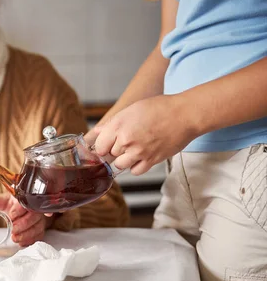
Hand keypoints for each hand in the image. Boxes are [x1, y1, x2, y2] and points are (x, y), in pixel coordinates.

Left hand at [0, 194, 47, 246]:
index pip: (26, 203)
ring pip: (37, 227)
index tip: (11, 216)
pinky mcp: (40, 228)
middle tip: (13, 229)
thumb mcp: (3, 202)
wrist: (23, 210)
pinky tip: (22, 243)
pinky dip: (30, 240)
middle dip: (23, 224)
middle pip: (34, 216)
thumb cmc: (13, 205)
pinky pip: (39, 235)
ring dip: (26, 234)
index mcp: (24, 199)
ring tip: (15, 238)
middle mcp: (34, 208)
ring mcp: (39, 219)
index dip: (19, 210)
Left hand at [84, 95, 198, 174]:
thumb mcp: (131, 110)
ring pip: (120, 165)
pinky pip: (135, 171)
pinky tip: (141, 156)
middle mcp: (126, 140)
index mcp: (119, 125)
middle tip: (128, 141)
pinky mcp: (151, 161)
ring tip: (134, 149)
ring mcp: (139, 152)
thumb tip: (96, 132)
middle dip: (115, 150)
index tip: (108, 143)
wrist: (184, 114)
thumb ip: (112, 123)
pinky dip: (135, 166)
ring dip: (124, 159)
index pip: (99, 146)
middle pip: (110, 155)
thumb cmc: (160, 108)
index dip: (103, 145)